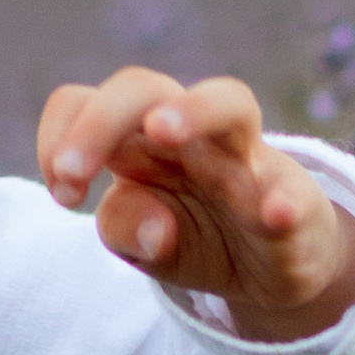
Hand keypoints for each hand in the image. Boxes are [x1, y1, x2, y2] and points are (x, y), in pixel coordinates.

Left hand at [37, 66, 354, 342]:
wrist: (271, 268)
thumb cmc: (194, 236)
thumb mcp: (146, 245)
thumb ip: (126, 230)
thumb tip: (153, 230)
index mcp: (137, 140)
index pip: (82, 102)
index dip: (59, 138)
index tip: (63, 196)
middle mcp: (190, 134)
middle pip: (143, 86)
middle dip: (99, 121)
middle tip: (73, 176)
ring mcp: (247, 159)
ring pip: (229, 102)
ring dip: (193, 109)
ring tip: (162, 129)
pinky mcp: (295, 199)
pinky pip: (291, 190)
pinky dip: (283, 199)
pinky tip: (273, 214)